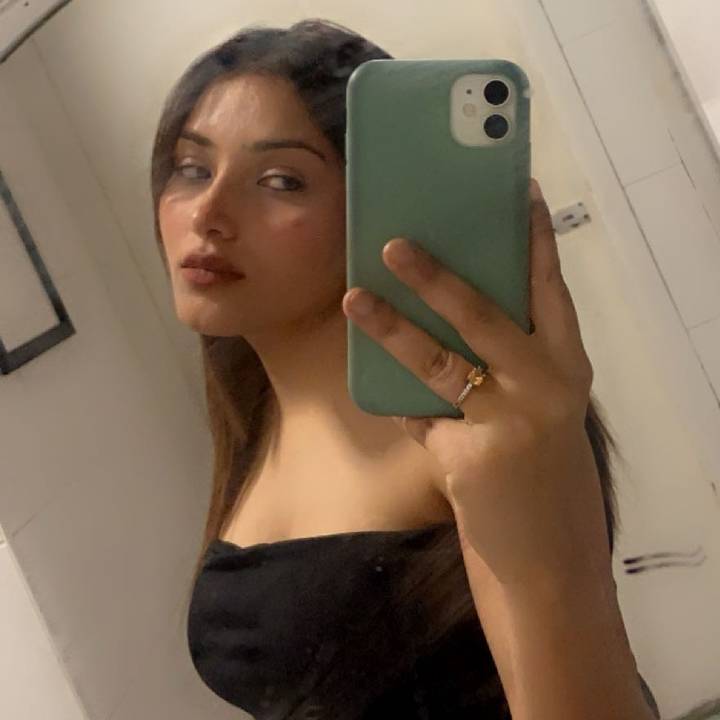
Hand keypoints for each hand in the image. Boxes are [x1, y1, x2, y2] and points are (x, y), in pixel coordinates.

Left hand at [342, 179, 611, 587]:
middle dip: (435, 275)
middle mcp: (545, 386)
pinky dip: (399, 402)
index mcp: (567, 366)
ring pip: (437, 360)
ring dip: (391, 326)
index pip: (550, 290)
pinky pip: (418, 415)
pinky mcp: (468, 459)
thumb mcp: (541, 409)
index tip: (520, 194)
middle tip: (392, 243)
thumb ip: (508, 366)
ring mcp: (507, 423)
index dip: (535, 241)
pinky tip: (376, 389)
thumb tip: (448, 317)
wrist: (549, 558)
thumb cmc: (542, 473)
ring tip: (355, 298)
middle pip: (483, 314)